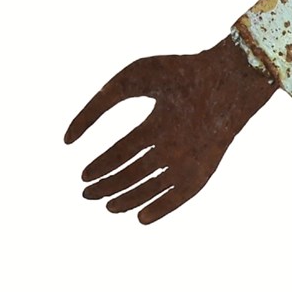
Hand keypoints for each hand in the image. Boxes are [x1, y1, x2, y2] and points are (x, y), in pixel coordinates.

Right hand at [63, 36, 274, 221]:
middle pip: (136, 171)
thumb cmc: (177, 72)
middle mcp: (173, 143)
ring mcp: (189, 155)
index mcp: (158, 122)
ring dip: (131, 198)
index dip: (102, 164)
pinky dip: (163, 206)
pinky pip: (182, 193)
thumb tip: (66, 140)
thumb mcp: (126, 84)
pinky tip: (141, 218)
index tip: (82, 176)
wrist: (225, 75)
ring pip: (156, 184)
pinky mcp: (204, 167)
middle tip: (87, 196)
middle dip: (111, 185)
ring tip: (108, 208)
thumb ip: (93, 109)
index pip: (124, 150)